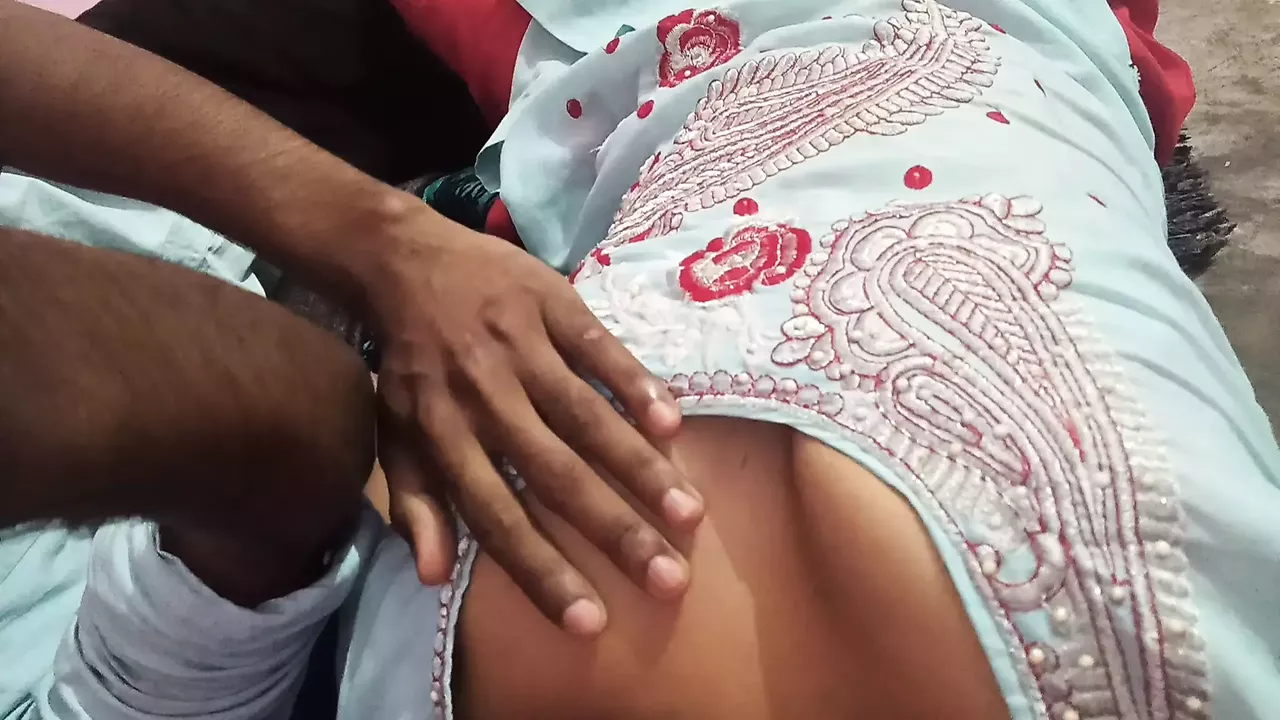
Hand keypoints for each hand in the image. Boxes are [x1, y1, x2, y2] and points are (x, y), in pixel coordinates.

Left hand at [367, 204, 703, 635]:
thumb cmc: (406, 364)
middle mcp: (485, 398)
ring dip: (639, 467)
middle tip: (670, 581)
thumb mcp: (391, 434)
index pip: (498, 518)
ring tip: (690, 515)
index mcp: (444, 437)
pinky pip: (599, 349)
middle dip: (614, 533)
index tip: (593, 623)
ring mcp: (520, 348)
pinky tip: (674, 424)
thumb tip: (435, 577)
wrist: (400, 258)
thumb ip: (415, 503)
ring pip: (586, 417)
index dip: (544, 572)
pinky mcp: (550, 305)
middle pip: (555, 476)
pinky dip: (634, 384)